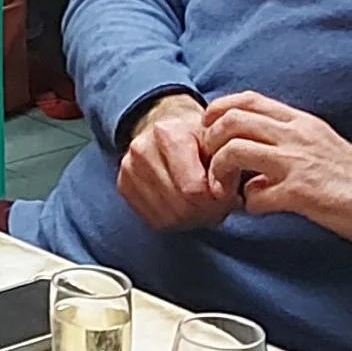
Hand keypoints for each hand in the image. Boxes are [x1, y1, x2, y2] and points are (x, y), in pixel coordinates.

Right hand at [115, 94, 232, 231]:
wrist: (168, 130)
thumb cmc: (200, 138)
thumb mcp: (221, 144)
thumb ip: (228, 168)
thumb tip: (225, 196)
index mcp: (167, 133)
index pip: (193, 189)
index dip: (218, 200)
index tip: (228, 195)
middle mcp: (141, 149)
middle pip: (181, 206)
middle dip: (207, 212)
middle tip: (219, 204)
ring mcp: (128, 168)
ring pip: (169, 217)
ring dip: (193, 218)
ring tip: (204, 204)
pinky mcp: (123, 186)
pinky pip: (155, 220)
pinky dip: (176, 220)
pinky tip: (186, 207)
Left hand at [200, 92, 351, 248]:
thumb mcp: (321, 148)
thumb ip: (286, 150)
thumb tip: (252, 175)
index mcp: (301, 122)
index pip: (247, 99)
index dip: (218, 112)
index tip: (210, 134)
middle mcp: (297, 135)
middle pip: (231, 119)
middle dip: (210, 142)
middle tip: (211, 166)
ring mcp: (298, 162)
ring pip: (235, 150)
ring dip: (219, 173)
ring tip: (224, 191)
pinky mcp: (302, 192)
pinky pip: (255, 195)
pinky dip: (249, 205)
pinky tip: (259, 209)